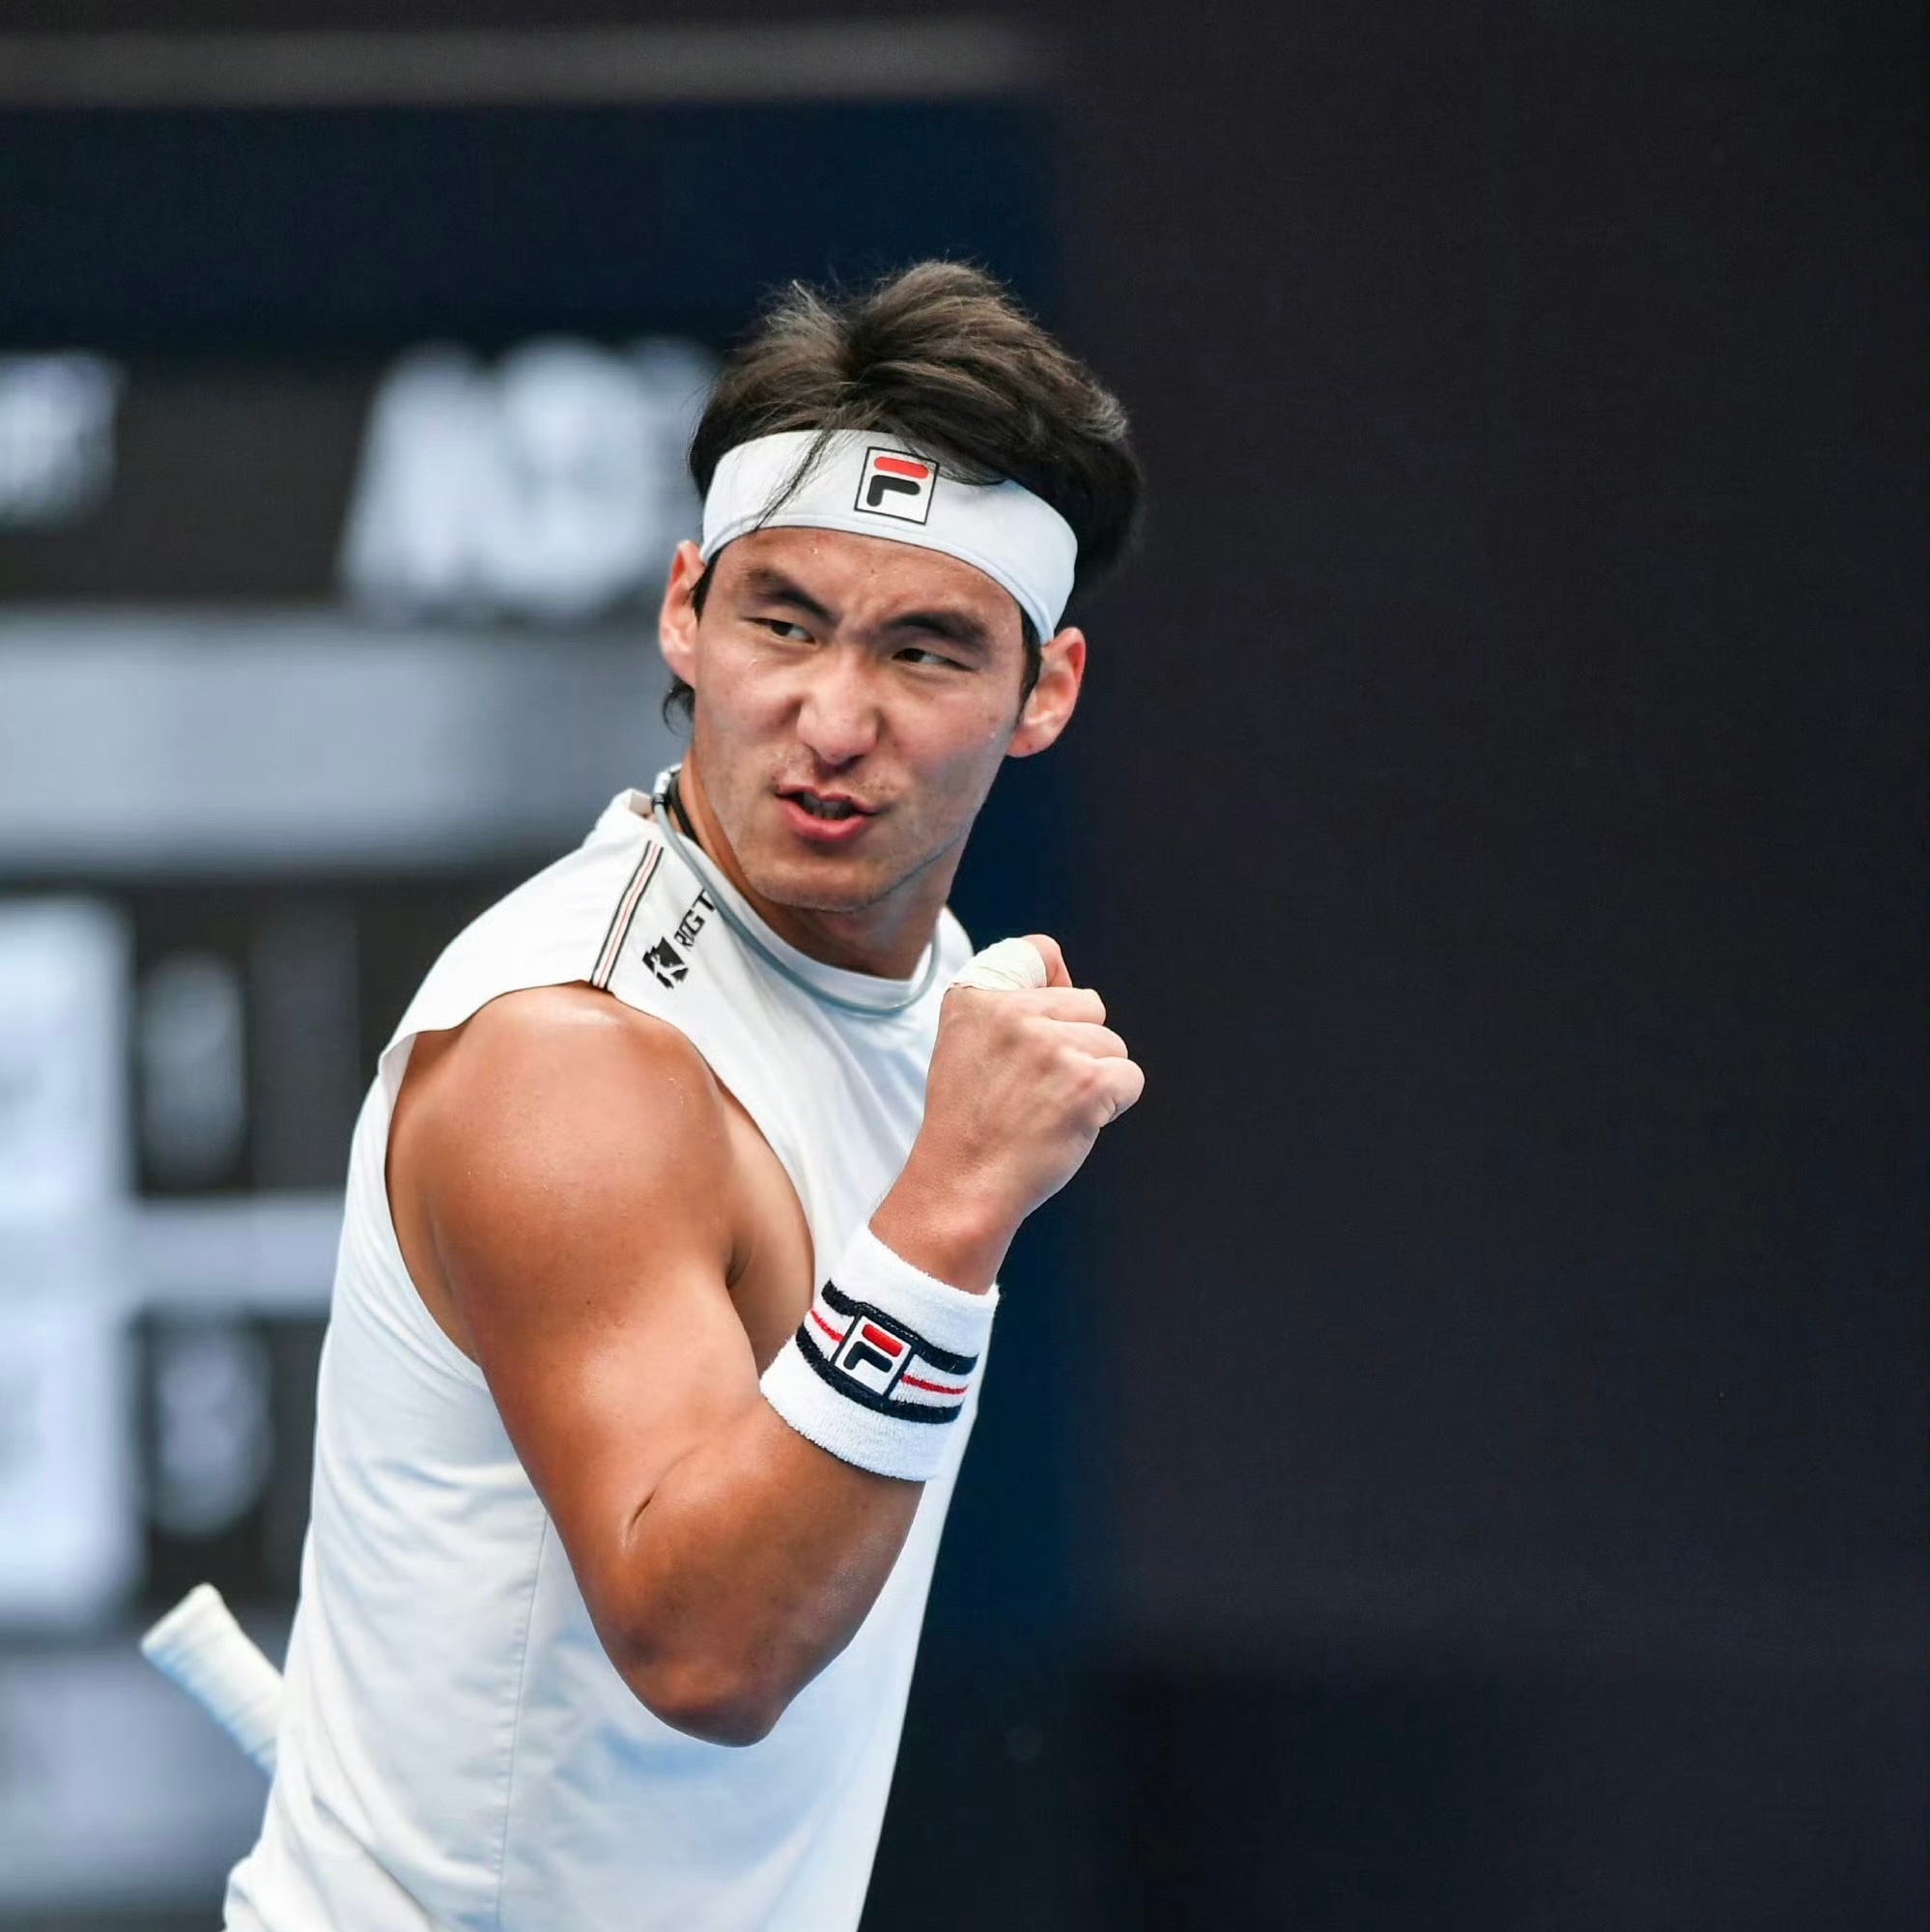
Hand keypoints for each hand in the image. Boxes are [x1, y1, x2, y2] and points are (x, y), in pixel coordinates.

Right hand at [872, 935, 1143, 1289]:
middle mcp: (1012, 1013)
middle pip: (1090, 1007)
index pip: (1042, 952)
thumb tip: (1070, 982)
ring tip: (1049, 1111)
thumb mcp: (962, 1047)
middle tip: (1038, 1091)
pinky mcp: (1086, 1082)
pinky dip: (1113, 1106)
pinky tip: (1072, 1125)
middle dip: (1078, 1046)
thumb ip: (1006, 1009)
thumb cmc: (971, 1126)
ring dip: (1094, 1080)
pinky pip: (1129, 1078)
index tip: (1039, 1030)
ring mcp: (1051, 1046)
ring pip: (1111, 1045)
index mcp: (977, 998)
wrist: (962, 1187)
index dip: (1056, 987)